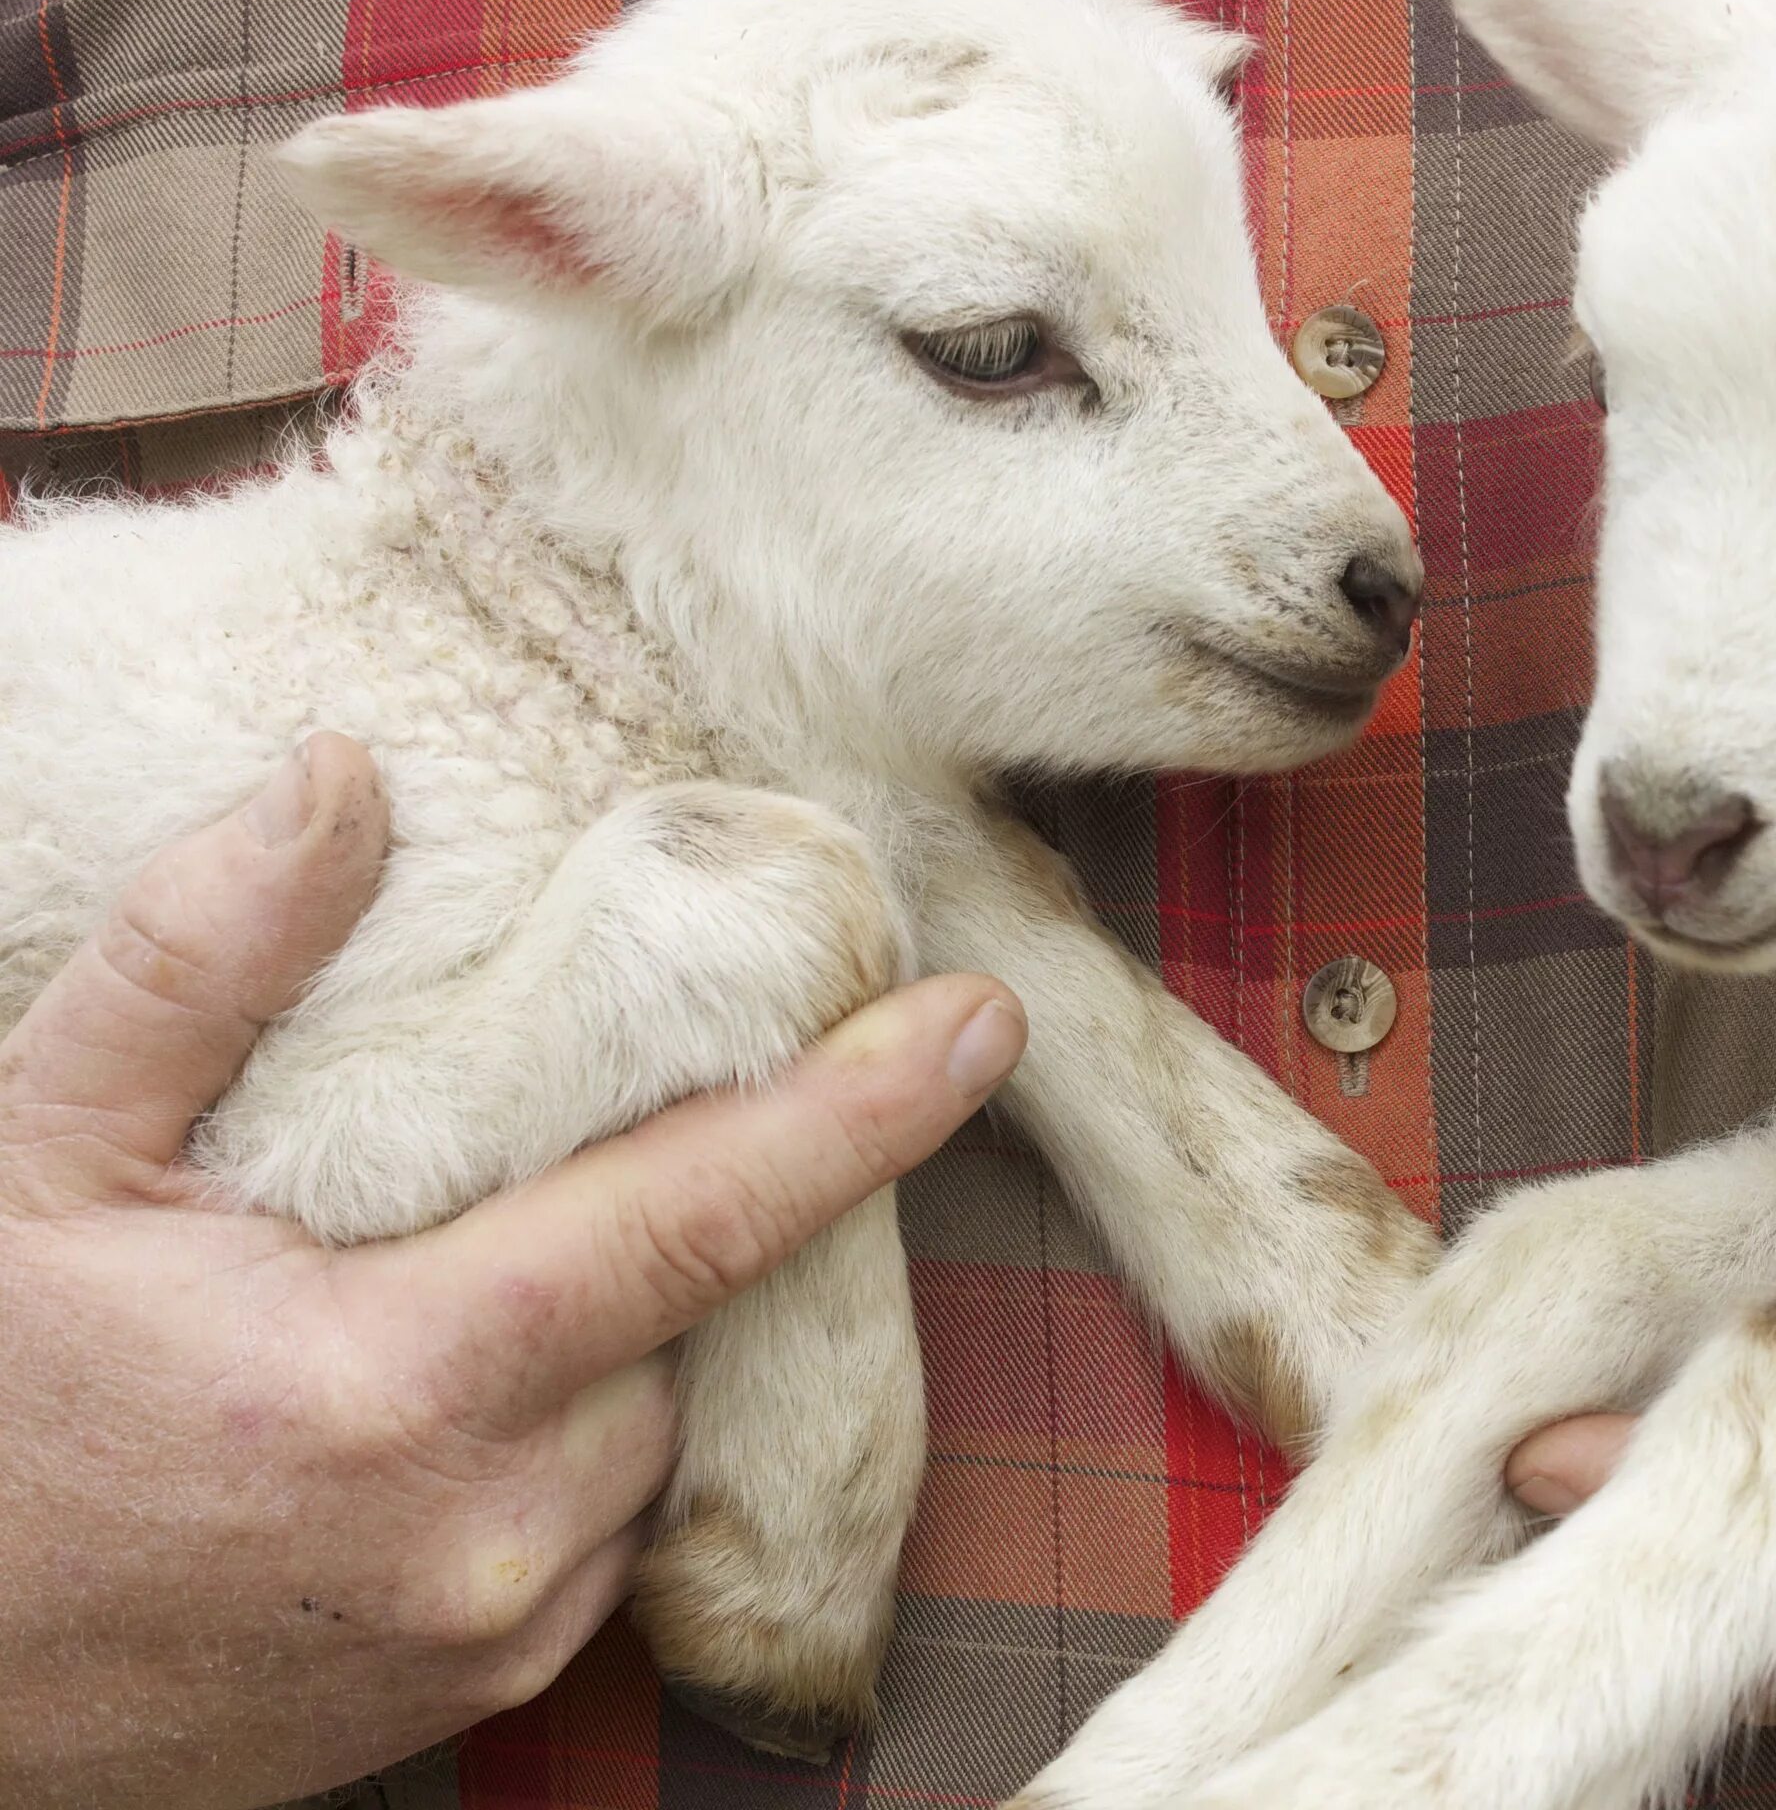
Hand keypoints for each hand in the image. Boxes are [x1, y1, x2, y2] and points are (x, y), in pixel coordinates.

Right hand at [0, 735, 1025, 1809]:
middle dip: (668, 1213)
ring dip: (605, 1339)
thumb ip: (202, 965)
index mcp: (395, 1382)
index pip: (699, 1216)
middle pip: (687, 1319)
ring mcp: (490, 1629)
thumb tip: (342, 783)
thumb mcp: (38, 1154)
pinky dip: (564, 1444)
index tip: (980, 1018)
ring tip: (442, 1282)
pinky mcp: (477, 1692)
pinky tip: (443, 1402)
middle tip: (574, 1138)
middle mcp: (485, 1526)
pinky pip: (598, 1530)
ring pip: (652, 1428)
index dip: (860, 1108)